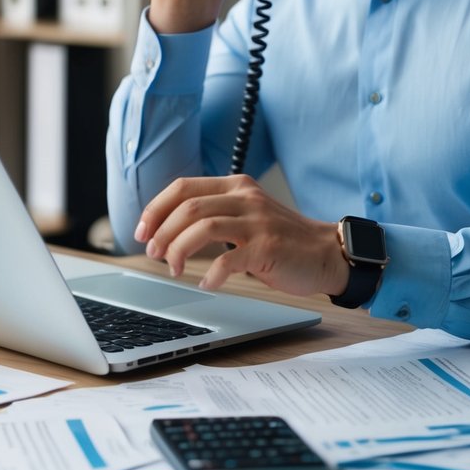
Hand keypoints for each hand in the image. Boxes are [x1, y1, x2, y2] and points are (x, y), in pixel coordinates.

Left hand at [134, 175, 349, 297]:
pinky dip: (211, 274)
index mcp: (236, 186)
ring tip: (173, 268)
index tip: (142, 232)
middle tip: (154, 253)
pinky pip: (229, 259)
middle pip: (188, 207)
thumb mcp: (246, 214)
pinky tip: (207, 283)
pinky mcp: (268, 248)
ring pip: (202, 228)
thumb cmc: (281, 239)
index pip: (183, 187)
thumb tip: (166, 229)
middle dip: (162, 232)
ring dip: (179, 250)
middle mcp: (245, 198)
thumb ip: (215, 213)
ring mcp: (257, 222)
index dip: (155, 209)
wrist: (327, 253)